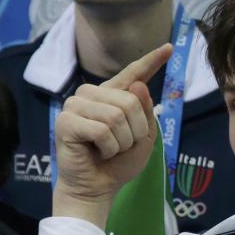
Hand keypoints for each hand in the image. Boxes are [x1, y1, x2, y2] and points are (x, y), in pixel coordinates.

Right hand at [52, 44, 171, 224]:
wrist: (98, 186)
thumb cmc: (119, 162)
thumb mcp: (143, 137)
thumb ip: (145, 112)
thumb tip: (139, 85)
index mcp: (112, 95)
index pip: (133, 74)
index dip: (151, 61)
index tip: (168, 48)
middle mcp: (92, 94)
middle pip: (129, 101)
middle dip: (135, 131)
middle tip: (122, 145)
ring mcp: (76, 105)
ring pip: (116, 116)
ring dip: (122, 141)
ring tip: (109, 149)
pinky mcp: (66, 121)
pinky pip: (102, 130)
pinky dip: (109, 148)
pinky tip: (98, 152)